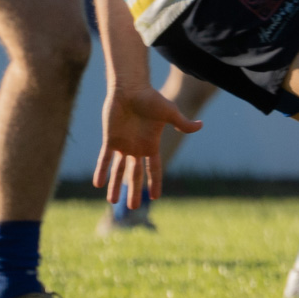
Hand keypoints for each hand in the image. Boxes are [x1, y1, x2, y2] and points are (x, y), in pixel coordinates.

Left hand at [93, 84, 202, 209]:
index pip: (154, 169)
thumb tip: (201, 125)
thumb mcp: (169, 112)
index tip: (155, 197)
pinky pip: (105, 159)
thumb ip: (182, 123)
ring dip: (116, 185)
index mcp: (152, 144)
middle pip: (135, 174)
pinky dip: (102, 171)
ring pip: (119, 170)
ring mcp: (123, 145)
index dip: (154, 183)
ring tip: (113, 202)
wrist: (130, 89)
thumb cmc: (151, 99)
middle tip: (133, 208)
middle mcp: (137, 148)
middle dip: (134, 191)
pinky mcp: (110, 140)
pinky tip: (98, 183)